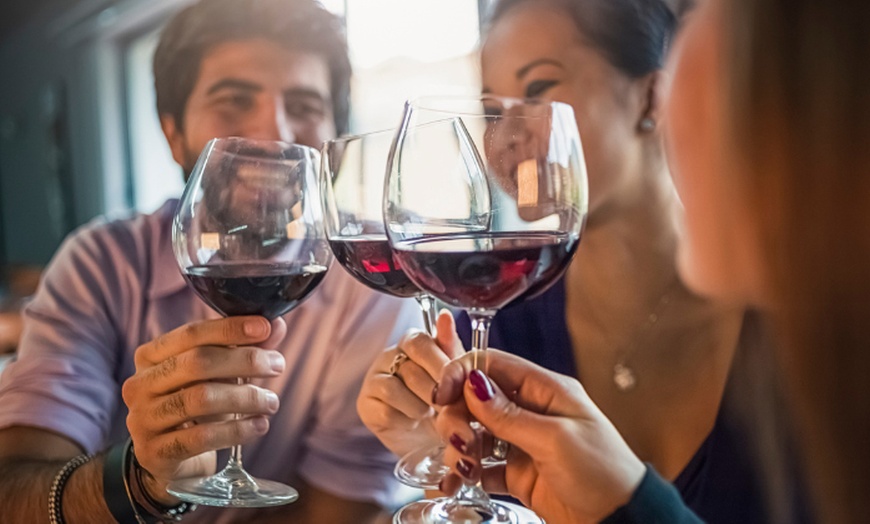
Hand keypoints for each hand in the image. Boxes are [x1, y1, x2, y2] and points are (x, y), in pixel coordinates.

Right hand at [122, 316, 287, 503]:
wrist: (165, 461)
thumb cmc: (194, 409)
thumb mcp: (216, 376)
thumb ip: (244, 350)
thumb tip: (276, 326)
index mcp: (150, 357)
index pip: (191, 333)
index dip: (230, 328)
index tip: (266, 328)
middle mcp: (140, 385)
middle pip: (197, 363)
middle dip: (244, 361)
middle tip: (277, 365)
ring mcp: (143, 420)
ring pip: (201, 399)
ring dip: (245, 398)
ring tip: (271, 402)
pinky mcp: (155, 453)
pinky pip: (202, 437)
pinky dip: (237, 430)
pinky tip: (259, 426)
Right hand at [357, 311, 463, 457]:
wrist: (431, 441)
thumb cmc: (445, 404)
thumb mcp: (456, 377)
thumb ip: (451, 349)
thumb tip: (445, 316)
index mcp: (413, 343)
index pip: (420, 341)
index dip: (439, 364)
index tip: (455, 384)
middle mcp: (390, 356)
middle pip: (408, 366)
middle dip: (433, 389)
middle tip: (447, 404)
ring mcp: (374, 379)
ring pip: (394, 388)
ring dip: (420, 406)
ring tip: (432, 415)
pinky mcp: (365, 404)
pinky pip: (384, 409)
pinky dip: (405, 419)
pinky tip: (415, 422)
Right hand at [433, 350, 645, 523]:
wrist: (620, 520)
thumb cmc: (605, 473)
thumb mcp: (555, 438)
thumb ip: (508, 414)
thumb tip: (472, 383)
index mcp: (545, 390)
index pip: (492, 365)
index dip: (461, 375)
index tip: (441, 395)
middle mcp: (531, 411)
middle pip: (475, 398)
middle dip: (458, 417)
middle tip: (460, 441)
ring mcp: (523, 442)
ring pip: (474, 432)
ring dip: (460, 447)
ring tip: (465, 467)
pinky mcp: (517, 472)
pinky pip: (480, 465)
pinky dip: (466, 472)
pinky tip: (461, 481)